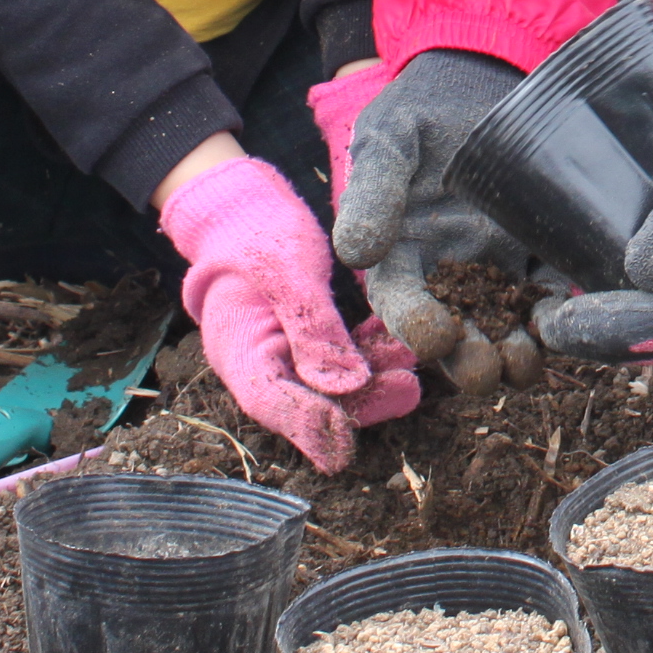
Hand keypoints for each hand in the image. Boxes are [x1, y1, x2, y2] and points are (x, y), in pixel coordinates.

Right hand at [158, 154, 420, 469]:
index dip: (309, 425)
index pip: (273, 402)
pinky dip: (374, 351)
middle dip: (361, 402)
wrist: (246, 209)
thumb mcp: (285, 270)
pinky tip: (403, 344)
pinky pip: (346, 356)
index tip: (346, 443)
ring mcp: (289, 354)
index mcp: (239, 352)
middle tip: (407, 392)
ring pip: (335, 381)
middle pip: (312, 400)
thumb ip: (313, 326)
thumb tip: (344, 385)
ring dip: (374, 378)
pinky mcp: (314, 340)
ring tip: (413, 371)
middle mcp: (263, 364)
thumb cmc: (257, 233)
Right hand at [316, 48, 528, 362]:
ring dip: (517, 351)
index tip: (436, 336)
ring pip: (505, 323)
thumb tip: (356, 252)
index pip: (404, 304)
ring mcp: (497, 263)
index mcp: (402, 256)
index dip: (417, 326)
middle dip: (471, 358)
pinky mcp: (537, 248)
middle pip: (458, 331)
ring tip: (528, 360)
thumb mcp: (388, 140)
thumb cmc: (420, 109)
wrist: (478, 77)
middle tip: (487, 368)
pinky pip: (547, 290)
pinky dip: (555, 312)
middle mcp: (449, 271)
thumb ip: (373, 190)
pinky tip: (568, 321)